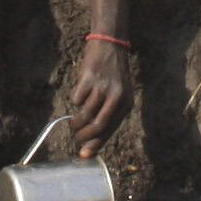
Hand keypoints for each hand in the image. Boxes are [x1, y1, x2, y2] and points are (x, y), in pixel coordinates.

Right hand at [64, 36, 135, 153]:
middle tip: (76, 137)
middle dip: (83, 136)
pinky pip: (76, 99)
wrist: (110, 45)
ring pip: (84, 114)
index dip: (95, 144)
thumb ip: (108, 116)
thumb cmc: (113, 75)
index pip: (110, 131)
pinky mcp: (88, 78)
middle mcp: (116, 97)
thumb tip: (90, 144)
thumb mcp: (118, 95)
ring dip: (76, 123)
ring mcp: (102, 87)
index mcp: (126, 104)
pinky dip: (75, 101)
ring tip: (74, 123)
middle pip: (97, 126)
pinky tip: (80, 94)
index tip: (83, 155)